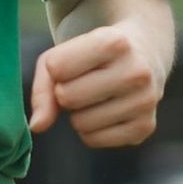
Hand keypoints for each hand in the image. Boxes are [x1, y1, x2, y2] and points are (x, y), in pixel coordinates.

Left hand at [29, 15, 164, 150]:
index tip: (75, 62)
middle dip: (66, 93)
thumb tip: (37, 126)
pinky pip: (93, 140)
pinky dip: (90, 130)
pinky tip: (106, 111)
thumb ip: (42, 87)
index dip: (57, 69)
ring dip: (78, 113)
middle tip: (84, 82)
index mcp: (114, 43)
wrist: (143, 55)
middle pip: (67, 97)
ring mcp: (145, 101)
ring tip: (97, 95)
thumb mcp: (64, 54)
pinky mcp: (145, 127)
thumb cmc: (93, 55)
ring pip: (80, 123)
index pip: (56, 67)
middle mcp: (136, 72)